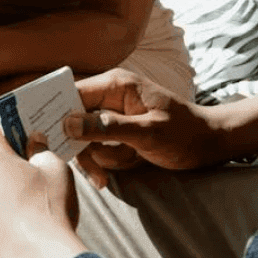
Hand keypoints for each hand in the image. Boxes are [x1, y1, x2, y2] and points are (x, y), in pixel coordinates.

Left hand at [0, 129, 85, 257]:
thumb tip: (34, 144)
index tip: (33, 142)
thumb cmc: (47, 207)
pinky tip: (28, 221)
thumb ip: (41, 149)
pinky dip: (5, 211)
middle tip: (38, 171)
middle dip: (10, 162)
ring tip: (36, 200)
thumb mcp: (55, 166)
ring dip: (7, 188)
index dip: (16, 135)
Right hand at [63, 68, 221, 187]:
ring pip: (84, 138)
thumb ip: (108, 127)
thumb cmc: (184, 134)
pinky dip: (106, 161)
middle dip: (83, 148)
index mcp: (115, 84)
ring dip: (99, 157)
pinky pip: (97, 146)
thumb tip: (68, 124)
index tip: (48, 138)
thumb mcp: (148, 132)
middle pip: (73, 120)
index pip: (71, 94)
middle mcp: (108, 95)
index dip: (57, 115)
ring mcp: (111, 113)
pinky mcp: (115, 129)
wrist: (209, 144)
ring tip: (117, 168)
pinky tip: (120, 168)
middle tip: (96, 173)